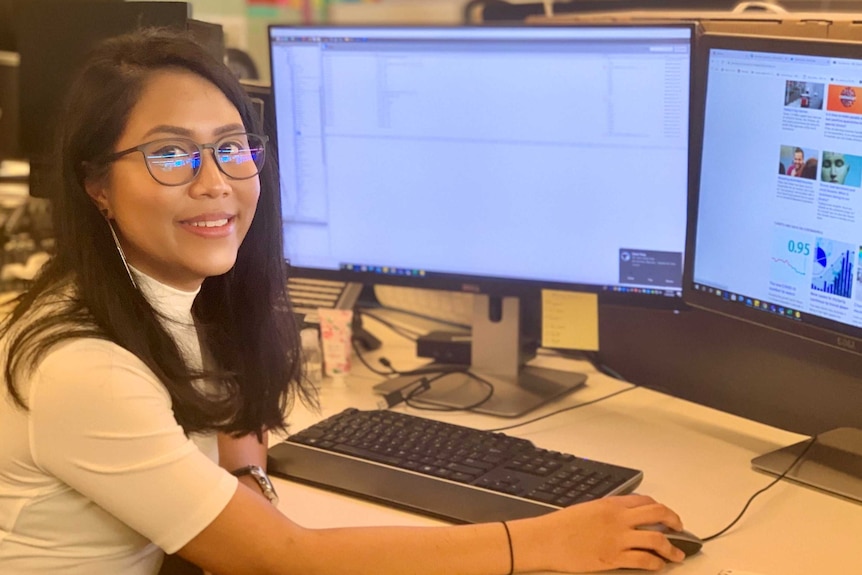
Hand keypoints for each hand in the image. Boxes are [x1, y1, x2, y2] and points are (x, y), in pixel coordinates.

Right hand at [512, 494, 685, 572]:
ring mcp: (617, 539)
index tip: (666, 516)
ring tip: (676, 554)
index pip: (646, 502)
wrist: (547, 540)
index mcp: (611, 505)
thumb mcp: (588, 509)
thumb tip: (624, 518)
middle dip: (674, 522)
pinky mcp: (613, 558)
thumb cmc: (561, 526)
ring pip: (656, 539)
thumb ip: (609, 512)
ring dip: (672, 548)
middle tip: (679, 530)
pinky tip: (658, 566)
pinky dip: (656, 564)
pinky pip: (643, 560)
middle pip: (658, 515)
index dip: (661, 509)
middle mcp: (619, 519)